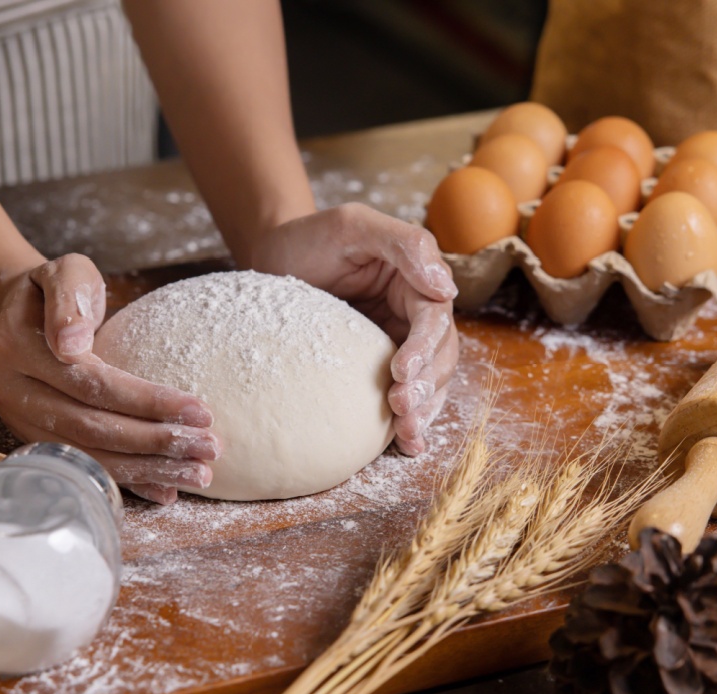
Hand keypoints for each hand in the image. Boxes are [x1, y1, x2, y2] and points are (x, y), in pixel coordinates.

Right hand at [0, 254, 221, 503]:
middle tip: (209, 448)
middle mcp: (13, 391)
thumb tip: (73, 342)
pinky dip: (127, 481)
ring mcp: (20, 421)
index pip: (92, 383)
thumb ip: (70, 297)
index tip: (198, 409)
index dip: (146, 401)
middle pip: (92, 428)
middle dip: (155, 442)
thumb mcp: (63, 272)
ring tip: (199, 473)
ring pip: (89, 455)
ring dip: (148, 469)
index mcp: (19, 349)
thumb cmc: (51, 291)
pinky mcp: (34, 440)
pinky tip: (164, 491)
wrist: (13, 314)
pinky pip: (83, 466)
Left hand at [249, 204, 459, 455]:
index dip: (424, 348)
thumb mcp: (353, 225)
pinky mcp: (376, 369)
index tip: (401, 370)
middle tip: (402, 409)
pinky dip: (408, 422)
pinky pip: (403, 395)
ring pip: (429, 383)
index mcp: (416, 283)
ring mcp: (397, 344)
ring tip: (407, 435)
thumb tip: (445, 286)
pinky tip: (406, 445)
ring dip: (424, 411)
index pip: (433, 319)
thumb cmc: (311, 238)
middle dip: (427, 387)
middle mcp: (414, 316)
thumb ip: (405, 244)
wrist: (271, 259)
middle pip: (439, 357)